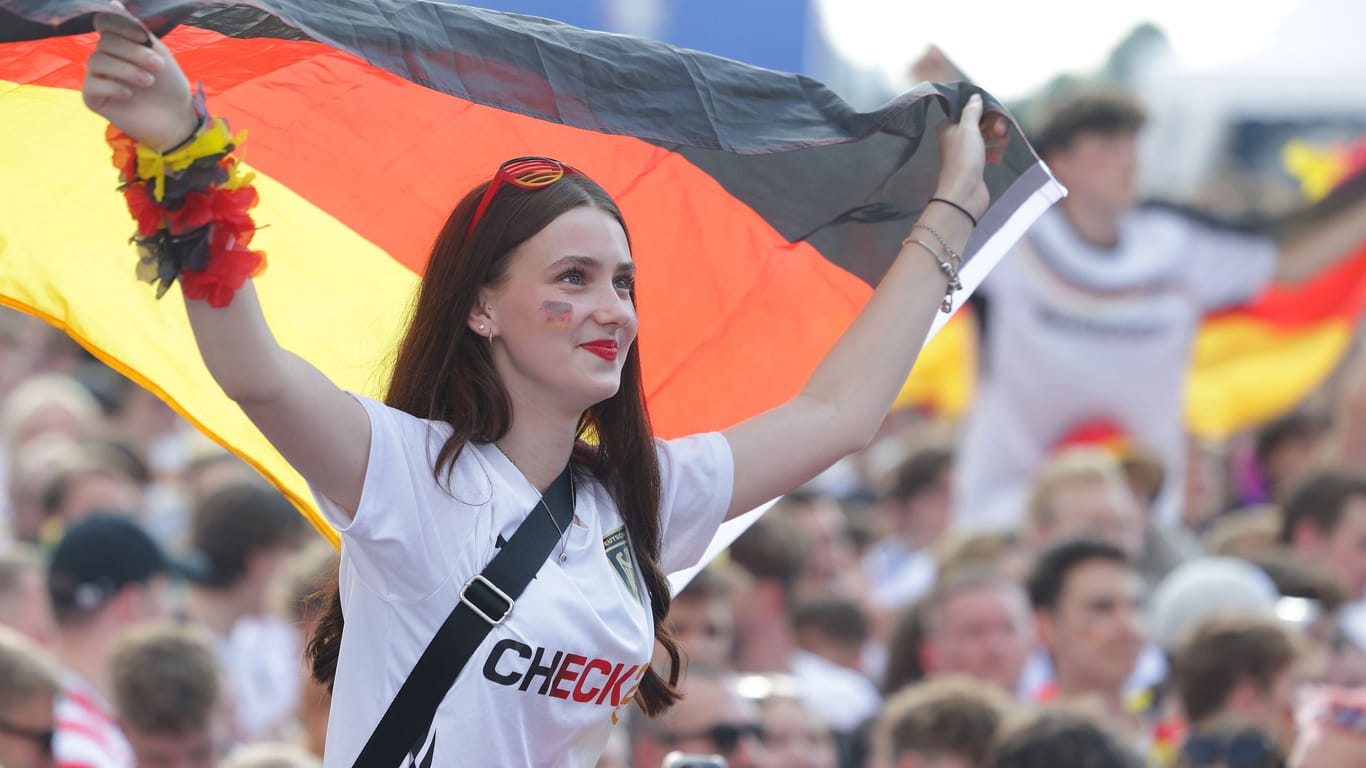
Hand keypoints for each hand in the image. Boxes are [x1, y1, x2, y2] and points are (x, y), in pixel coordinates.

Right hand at [82, 13, 197, 150]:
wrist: (176, 118)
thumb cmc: (169, 86)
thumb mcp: (158, 53)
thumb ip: (138, 30)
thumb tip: (115, 1)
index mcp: (119, 43)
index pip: (105, 22)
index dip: (121, 26)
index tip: (144, 38)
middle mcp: (104, 57)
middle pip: (105, 42)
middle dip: (134, 53)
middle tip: (157, 67)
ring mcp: (96, 77)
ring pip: (97, 61)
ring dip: (127, 70)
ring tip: (149, 82)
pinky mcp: (92, 98)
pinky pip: (92, 85)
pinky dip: (113, 87)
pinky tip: (130, 95)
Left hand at [933, 93, 1008, 221]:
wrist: (964, 193)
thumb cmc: (963, 159)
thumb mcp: (968, 128)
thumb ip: (972, 110)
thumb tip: (975, 96)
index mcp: (948, 126)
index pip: (969, 110)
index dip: (985, 111)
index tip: (996, 115)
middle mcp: (954, 138)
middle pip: (979, 123)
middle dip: (993, 125)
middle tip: (1001, 132)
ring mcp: (964, 152)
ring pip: (985, 137)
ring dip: (996, 137)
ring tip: (1003, 143)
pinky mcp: (974, 165)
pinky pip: (987, 152)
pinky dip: (994, 151)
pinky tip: (998, 157)